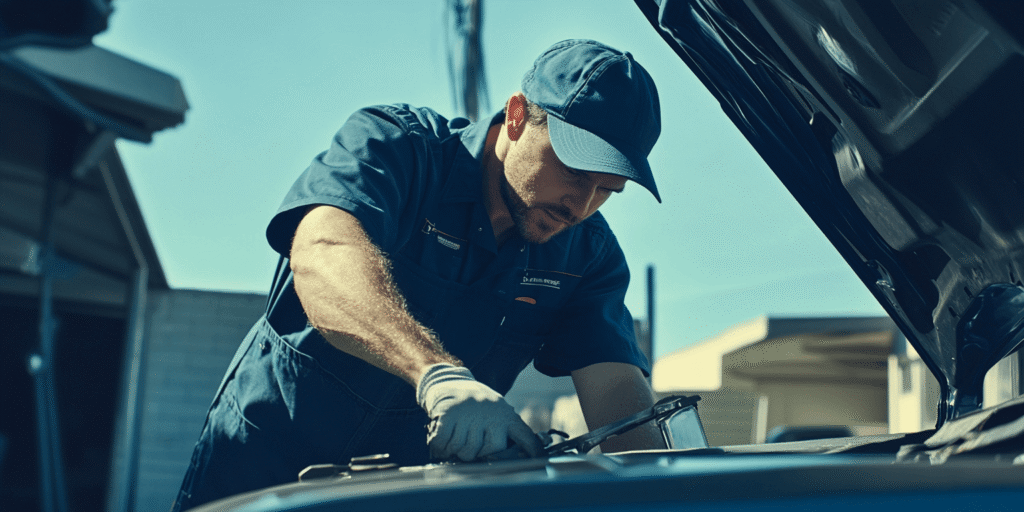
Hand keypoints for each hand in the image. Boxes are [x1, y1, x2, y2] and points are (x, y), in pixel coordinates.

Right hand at [416, 364, 543, 460]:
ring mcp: (470, 413)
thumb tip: (516, 456)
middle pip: (490, 451)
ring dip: (456, 451)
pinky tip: (443, 440)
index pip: (524, 435)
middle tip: (470, 442)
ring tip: (455, 437)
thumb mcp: (495, 412)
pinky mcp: (449, 414)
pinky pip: (445, 445)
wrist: (448, 381)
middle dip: (478, 454)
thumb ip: (504, 432)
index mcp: (505, 414)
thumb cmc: (475, 404)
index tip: (541, 460)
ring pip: (464, 451)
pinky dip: (440, 448)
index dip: (533, 450)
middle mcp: (490, 413)